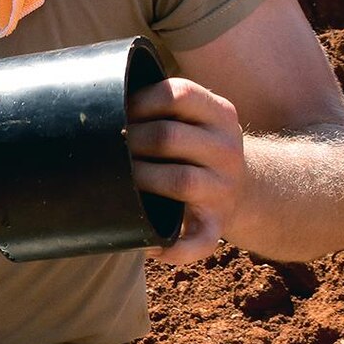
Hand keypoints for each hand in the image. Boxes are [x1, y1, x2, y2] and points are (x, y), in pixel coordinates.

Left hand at [126, 78, 244, 263]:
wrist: (241, 187)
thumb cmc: (196, 146)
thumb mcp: (195, 117)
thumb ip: (163, 105)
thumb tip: (102, 99)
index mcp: (221, 114)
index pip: (179, 94)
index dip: (140, 101)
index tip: (119, 111)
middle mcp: (228, 149)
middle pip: (168, 137)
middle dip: (131, 140)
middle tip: (109, 147)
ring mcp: (225, 188)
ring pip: (180, 180)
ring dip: (141, 179)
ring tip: (118, 180)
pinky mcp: (217, 224)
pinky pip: (199, 242)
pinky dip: (173, 249)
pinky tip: (148, 246)